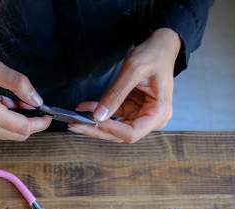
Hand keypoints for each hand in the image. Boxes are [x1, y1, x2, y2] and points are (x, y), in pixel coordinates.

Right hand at [0, 48, 50, 140]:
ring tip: (13, 99)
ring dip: (18, 120)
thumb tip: (37, 100)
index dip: (40, 123)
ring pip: (8, 134)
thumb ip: (18, 83)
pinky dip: (7, 120)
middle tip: (32, 102)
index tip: (50, 114)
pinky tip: (2, 102)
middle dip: (31, 122)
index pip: (22, 127)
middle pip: (17, 135)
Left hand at [69, 28, 180, 142]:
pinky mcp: (132, 109)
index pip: (132, 133)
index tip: (92, 121)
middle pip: (121, 134)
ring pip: (114, 128)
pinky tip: (84, 107)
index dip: (110, 130)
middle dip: (97, 130)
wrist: (160, 46)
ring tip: (74, 118)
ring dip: (94, 123)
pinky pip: (113, 116)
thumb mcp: (133, 71)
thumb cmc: (153, 55)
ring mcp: (141, 115)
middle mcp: (152, 119)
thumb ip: (116, 94)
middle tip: (74, 125)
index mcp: (159, 113)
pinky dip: (98, 112)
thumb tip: (98, 116)